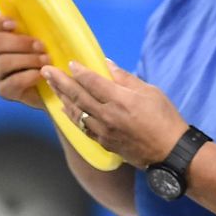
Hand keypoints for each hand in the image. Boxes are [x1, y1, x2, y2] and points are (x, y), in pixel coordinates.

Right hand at [0, 11, 49, 109]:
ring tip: (46, 61)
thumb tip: (51, 8)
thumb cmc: (55, 53)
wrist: (61, 84)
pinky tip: (41, 75)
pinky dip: (28, 77)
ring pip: (1, 62)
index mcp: (2, 33)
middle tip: (41, 46)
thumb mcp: (52, 33)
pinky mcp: (4, 90)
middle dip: (20, 42)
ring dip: (26, 60)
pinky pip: (10, 82)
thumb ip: (44, 22)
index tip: (14, 24)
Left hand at [42, 59, 188, 168]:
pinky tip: (64, 109)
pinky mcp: (103, 142)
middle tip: (46, 71)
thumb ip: (125, 78)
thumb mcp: (150, 92)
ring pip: (76, 112)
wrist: (170, 152)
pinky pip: (81, 127)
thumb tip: (107, 64)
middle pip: (77, 96)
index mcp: (120, 100)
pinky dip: (71, 116)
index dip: (78, 71)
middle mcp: (107, 115)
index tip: (69, 63)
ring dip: (62, 98)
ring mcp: (103, 131)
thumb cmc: (165, 119)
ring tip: (51, 86)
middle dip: (60, 82)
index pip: (92, 82)